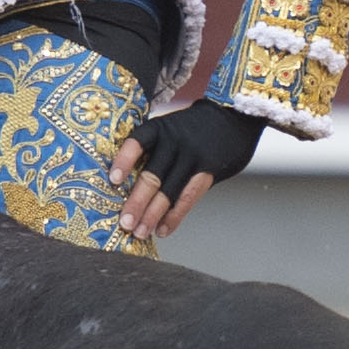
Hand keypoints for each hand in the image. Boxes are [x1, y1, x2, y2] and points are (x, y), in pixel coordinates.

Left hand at [110, 101, 264, 241]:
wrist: (234, 115)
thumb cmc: (192, 129)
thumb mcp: (170, 130)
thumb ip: (154, 153)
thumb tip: (128, 191)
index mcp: (158, 129)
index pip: (137, 143)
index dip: (124, 161)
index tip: (114, 181)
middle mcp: (174, 141)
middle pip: (152, 176)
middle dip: (136, 203)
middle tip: (124, 224)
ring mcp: (192, 156)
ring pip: (169, 191)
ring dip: (153, 215)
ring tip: (140, 233)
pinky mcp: (209, 169)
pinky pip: (189, 197)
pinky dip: (174, 216)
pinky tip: (163, 230)